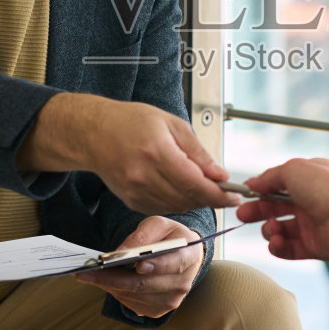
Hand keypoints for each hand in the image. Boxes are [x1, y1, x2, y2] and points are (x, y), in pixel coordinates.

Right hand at [21, 94, 240, 213]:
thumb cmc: (130, 122)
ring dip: (195, 200)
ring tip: (201, 184)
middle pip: (189, 198)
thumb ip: (198, 152)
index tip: (235, 196)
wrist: (93, 133)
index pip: (196, 184)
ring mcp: (136, 191)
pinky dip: (178, 201)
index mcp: (157, 152)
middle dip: (211, 197)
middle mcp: (144, 176)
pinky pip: (164, 207)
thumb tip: (220, 175)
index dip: (219, 194)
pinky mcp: (131, 201)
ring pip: (178, 206)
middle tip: (224, 190)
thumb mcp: (171, 124)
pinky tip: (179, 186)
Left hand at [76, 215, 204, 317]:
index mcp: (189, 256)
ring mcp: (171, 300)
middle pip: (145, 284)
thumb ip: (142, 235)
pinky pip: (132, 304)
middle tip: (87, 272)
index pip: (175, 263)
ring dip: (110, 286)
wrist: (180, 256)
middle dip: (113, 278)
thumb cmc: (168, 237)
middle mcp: (183, 283)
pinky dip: (116, 292)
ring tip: (90, 275)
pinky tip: (106, 281)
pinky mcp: (158, 310)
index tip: (137, 264)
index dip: (157, 265)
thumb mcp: (158, 224)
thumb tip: (121, 252)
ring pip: (134, 295)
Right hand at [235, 158, 328, 262]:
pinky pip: (289, 250)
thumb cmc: (328, 188)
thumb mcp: (291, 170)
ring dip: (269, 229)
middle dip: (256, 212)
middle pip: (275, 209)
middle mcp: (309, 203)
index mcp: (306, 182)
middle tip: (242, 215)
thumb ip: (269, 178)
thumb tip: (253, 183)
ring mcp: (311, 226)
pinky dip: (278, 247)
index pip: (276, 187)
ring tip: (273, 227)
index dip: (259, 191)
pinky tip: (276, 242)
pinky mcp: (314, 247)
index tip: (244, 195)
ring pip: (279, 231)